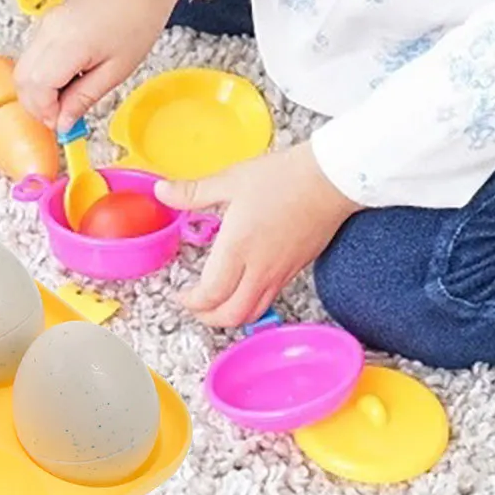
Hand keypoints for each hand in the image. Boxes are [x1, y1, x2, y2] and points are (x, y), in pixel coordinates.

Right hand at [14, 0, 183, 130]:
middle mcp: (49, 32)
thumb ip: (84, 98)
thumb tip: (63, 123)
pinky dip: (40, 77)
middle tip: (61, 116)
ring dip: (37, 91)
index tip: (62, 123)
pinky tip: (63, 80)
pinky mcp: (44, 25)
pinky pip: (30, 58)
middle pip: (22, 80)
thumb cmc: (134, 22)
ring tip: (65, 98)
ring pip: (22, 70)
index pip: (37, 87)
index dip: (45, 111)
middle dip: (36, 105)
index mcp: (69, 44)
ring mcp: (43, 26)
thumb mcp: (116, 72)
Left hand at [158, 142, 361, 328]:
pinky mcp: (295, 271)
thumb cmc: (284, 177)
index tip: (180, 293)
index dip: (190, 302)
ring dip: (229, 316)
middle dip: (206, 317)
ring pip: (252, 314)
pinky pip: (269, 300)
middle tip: (193, 304)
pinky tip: (242, 288)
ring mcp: (280, 273)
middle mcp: (259, 269)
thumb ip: (193, 192)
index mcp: (238, 248)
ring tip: (215, 303)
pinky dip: (250, 305)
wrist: (332, 179)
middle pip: (230, 315)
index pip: (210, 295)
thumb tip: (162, 192)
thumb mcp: (231, 180)